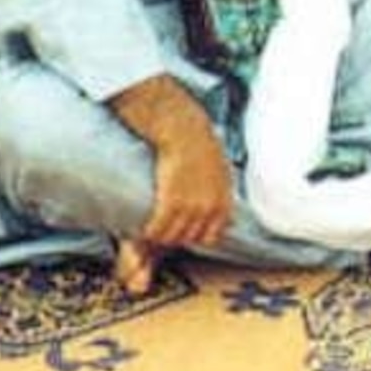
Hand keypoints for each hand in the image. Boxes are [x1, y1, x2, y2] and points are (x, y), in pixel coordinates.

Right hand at [136, 89, 234, 251]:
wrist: (186, 131)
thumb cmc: (201, 147)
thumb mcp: (222, 172)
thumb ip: (222, 194)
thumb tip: (226, 214)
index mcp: (223, 204)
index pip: (211, 237)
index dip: (195, 237)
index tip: (184, 231)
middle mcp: (209, 210)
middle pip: (189, 239)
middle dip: (176, 237)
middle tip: (163, 230)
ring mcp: (191, 208)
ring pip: (172, 237)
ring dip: (160, 237)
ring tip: (153, 230)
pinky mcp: (171, 202)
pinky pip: (157, 229)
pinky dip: (149, 232)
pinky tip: (144, 228)